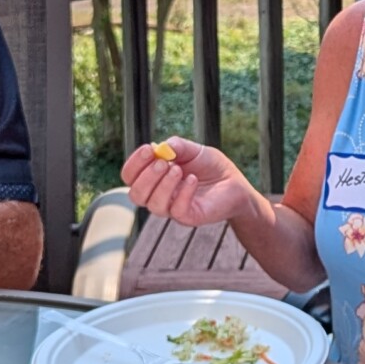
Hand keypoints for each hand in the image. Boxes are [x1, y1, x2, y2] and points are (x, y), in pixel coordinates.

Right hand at [121, 138, 259, 227]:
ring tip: (179, 170)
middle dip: (146, 177)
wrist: (234, 183)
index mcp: (154, 178)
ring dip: (163, 185)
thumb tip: (161, 148)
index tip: (149, 149)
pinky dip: (183, 193)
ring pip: (153, 205)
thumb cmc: (211, 167)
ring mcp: (172, 208)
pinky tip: (193, 180)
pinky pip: (176, 210)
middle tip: (163, 162)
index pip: (130, 176)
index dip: (134, 163)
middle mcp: (159, 195)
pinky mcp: (189, 217)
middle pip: (135, 195)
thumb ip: (177, 146)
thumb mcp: (193, 150)